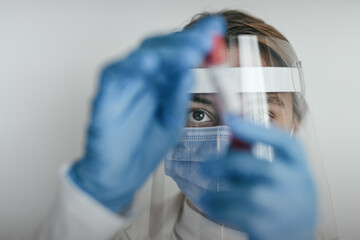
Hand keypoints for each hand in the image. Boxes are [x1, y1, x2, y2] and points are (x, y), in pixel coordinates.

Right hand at [68, 16, 225, 212]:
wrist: (120, 178)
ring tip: (189, 53)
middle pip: (160, 49)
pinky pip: (114, 76)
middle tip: (207, 40)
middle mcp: (141, 80)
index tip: (217, 29)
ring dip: (164, 53)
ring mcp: (122, 87)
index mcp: (159, 84)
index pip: (177, 54)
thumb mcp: (172, 122)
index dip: (196, 40)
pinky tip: (150, 64)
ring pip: (140, 57)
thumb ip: (178, 98)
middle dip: (185, 42)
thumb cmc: (144, 148)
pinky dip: (131, 67)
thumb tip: (189, 72)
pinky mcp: (105, 98)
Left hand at [200, 114, 316, 239]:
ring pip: (243, 192)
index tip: (230, 118)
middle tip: (205, 166)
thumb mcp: (280, 172)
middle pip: (255, 165)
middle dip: (225, 163)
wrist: (296, 235)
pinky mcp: (266, 226)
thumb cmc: (283, 197)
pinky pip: (234, 212)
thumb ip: (256, 154)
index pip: (282, 141)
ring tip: (207, 194)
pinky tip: (211, 204)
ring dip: (218, 192)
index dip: (255, 128)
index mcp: (298, 165)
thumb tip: (230, 133)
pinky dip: (217, 207)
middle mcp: (294, 183)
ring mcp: (281, 206)